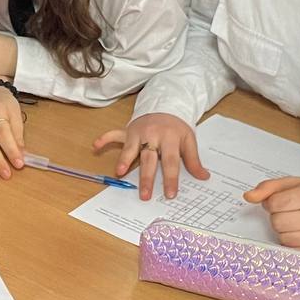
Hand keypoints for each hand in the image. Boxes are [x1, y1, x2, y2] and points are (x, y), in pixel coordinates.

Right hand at [92, 113, 208, 199]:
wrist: (166, 104)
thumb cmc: (176, 127)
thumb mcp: (189, 140)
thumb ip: (193, 160)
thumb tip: (204, 177)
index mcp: (170, 139)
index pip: (171, 161)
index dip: (170, 178)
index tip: (170, 194)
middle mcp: (153, 136)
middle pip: (149, 159)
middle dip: (146, 177)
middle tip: (144, 195)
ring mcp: (139, 133)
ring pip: (131, 149)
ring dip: (125, 160)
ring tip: (120, 173)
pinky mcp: (128, 130)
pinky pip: (114, 134)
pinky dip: (104, 139)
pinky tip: (95, 146)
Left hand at [244, 177, 299, 254]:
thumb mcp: (293, 184)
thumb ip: (268, 188)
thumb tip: (248, 197)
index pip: (274, 204)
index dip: (272, 203)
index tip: (280, 201)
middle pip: (277, 223)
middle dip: (278, 217)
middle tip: (290, 212)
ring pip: (283, 238)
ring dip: (284, 231)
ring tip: (296, 222)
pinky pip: (293, 250)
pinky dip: (292, 242)